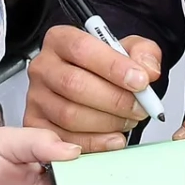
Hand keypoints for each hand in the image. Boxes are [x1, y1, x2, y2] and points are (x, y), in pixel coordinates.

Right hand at [23, 24, 158, 151]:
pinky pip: (65, 139)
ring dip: (107, 122)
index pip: (82, 49)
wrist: (94, 84)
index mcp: (61, 40)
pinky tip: (114, 138)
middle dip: (115, 100)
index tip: (140, 81)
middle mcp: (43, 67)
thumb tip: (148, 71)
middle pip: (74, 85)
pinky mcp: (37, 125)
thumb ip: (143, 53)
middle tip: (140, 107)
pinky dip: (95, 143)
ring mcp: (36, 97)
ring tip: (128, 120)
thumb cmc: (105, 68)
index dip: (113, 66)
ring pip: (69, 115)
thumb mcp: (129, 50)